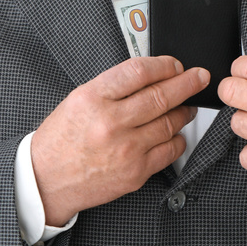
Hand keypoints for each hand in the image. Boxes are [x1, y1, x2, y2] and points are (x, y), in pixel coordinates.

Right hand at [31, 56, 208, 226]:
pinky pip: (170, 150)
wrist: (47, 180)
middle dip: (188, 83)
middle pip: (162, 95)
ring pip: (170, 122)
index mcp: (93, 98)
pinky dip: (177, 139)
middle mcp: (111, 123)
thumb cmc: (60, 140)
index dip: (165, 65)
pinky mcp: (136, 172)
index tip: (175, 65)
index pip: (140, 72)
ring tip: (187, 105)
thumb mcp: (78, 99)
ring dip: (184, 111)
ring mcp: (126, 149)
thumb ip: (113, 86)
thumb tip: (151, 76)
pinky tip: (174, 133)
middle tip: (199, 78)